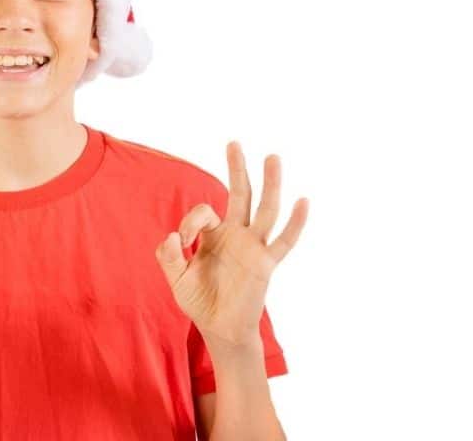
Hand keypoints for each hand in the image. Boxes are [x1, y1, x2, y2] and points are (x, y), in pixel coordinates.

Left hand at [154, 141, 307, 347]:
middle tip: (234, 143)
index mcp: (214, 235)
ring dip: (269, 183)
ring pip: (265, 209)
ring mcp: (253, 247)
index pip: (204, 212)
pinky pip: (284, 241)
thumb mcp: (176, 278)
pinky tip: (303, 201)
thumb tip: (173, 236)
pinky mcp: (265, 264)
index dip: (190, 221)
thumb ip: (168, 257)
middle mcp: (236, 235)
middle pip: (240, 194)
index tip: (181, 241)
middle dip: (237, 169)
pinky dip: (295, 223)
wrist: (219, 328)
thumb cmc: (200, 301)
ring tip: (272, 157)